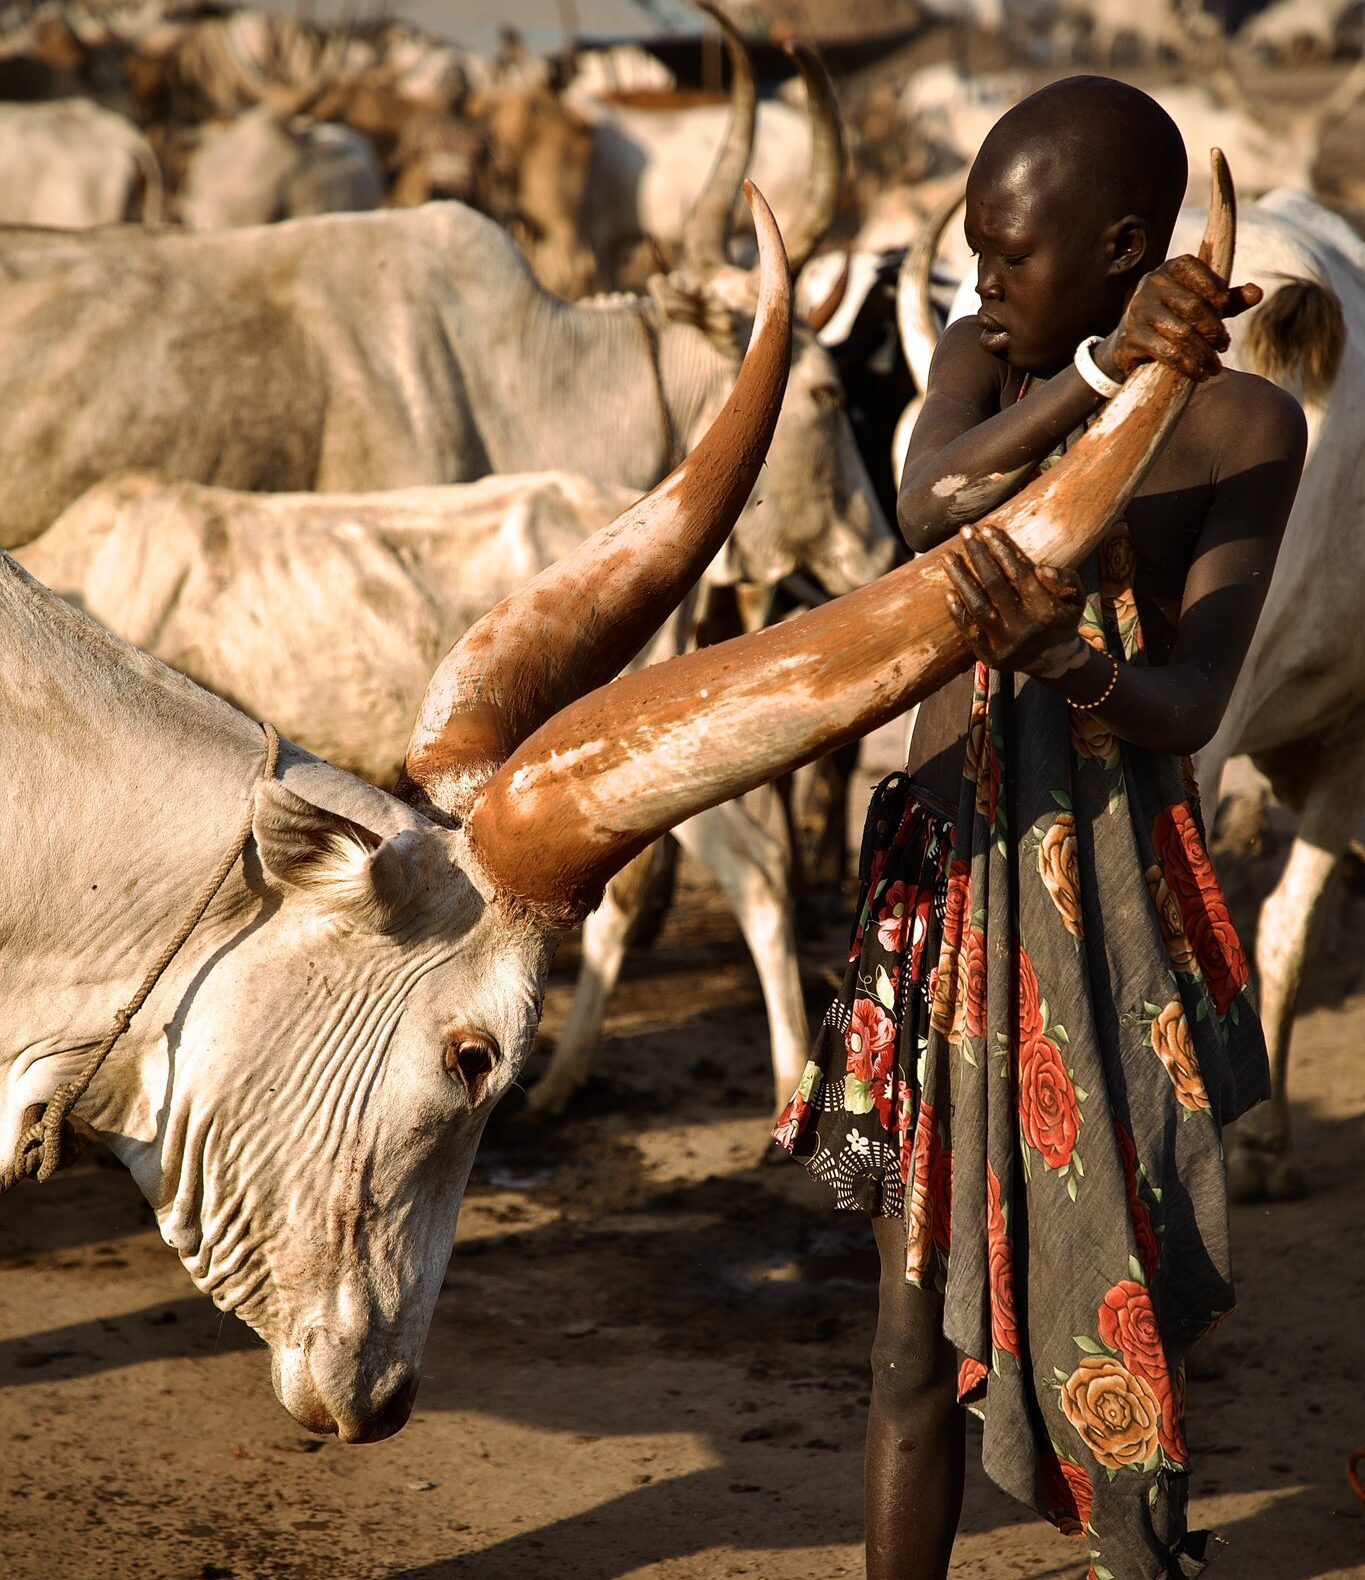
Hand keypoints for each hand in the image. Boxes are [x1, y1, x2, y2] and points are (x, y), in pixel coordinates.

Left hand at [945, 524, 1086, 674]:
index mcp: (1047, 610)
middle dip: (979, 555)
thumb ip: (1067, 580)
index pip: (1020, 572)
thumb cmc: (1060, 620)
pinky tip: (949, 592)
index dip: (1002, 549)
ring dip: (961, 579)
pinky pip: (970, 632)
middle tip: (965, 531)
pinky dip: (958, 612)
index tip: (987, 528)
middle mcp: (1025, 627)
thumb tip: (1041, 568)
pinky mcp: (990, 657)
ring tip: (948, 557)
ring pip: (979, 606)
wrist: (1053, 661)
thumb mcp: (1077, 599)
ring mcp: (1006, 644)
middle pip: (995, 584)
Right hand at [1096, 256, 1262, 382]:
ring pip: (1181, 332)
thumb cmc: (1174, 318)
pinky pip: (1167, 352)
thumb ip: (1229, 299)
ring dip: (1204, 353)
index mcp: (1170, 269)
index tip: (1225, 307)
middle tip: (1224, 345)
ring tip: (1215, 366)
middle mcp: (1151, 284)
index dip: (1214, 287)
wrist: (1129, 343)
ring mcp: (1139, 311)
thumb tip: (1257, 293)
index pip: (1195, 268)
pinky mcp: (1132, 337)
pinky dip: (1188, 365)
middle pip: (1193, 306)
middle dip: (1214, 329)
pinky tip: (1199, 373)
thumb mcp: (1202, 304)